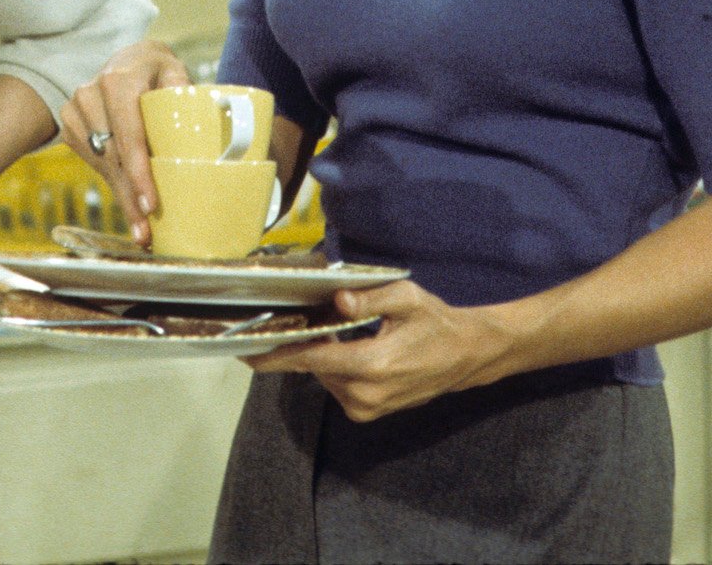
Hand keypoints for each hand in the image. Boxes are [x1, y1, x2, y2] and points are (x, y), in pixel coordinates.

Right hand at [60, 39, 191, 245]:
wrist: (125, 60)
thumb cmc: (157, 70)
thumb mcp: (175, 72)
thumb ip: (184, 92)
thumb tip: (207, 119)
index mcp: (119, 81)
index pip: (129, 134)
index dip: (139, 173)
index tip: (150, 205)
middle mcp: (90, 94)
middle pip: (113, 157)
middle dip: (131, 197)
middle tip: (146, 233)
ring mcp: (76, 110)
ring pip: (101, 165)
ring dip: (122, 196)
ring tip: (141, 229)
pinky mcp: (70, 125)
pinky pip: (93, 162)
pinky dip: (113, 184)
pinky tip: (128, 203)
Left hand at [242, 281, 511, 421]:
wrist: (465, 356)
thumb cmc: (436, 322)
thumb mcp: (406, 299)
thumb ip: (369, 298)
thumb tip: (337, 301)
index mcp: (373, 364)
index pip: (312, 360)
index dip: (277, 354)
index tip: (246, 350)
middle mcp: (366, 393)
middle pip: (314, 367)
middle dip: (302, 344)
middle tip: (298, 317)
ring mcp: (367, 407)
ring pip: (324, 377)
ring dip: (321, 355)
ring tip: (329, 329)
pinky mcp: (368, 412)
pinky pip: (337, 386)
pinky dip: (334, 367)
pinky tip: (345, 347)